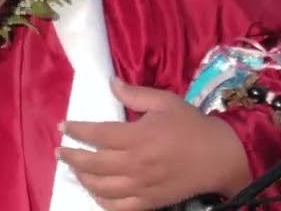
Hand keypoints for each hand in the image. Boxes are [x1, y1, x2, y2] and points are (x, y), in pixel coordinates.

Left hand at [57, 78, 250, 209]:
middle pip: (92, 164)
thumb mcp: (165, 101)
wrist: (220, 158)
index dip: (76, 130)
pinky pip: (118, 207)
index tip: (63, 126)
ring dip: (82, 178)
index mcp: (137, 137)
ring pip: (100, 188)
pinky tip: (95, 191)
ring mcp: (140, 186)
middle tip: (60, 150)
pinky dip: (101, 201)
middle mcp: (134, 164)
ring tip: (74, 169)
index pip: (96, 135)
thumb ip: (135, 93)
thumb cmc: (192, 126)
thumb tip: (110, 82)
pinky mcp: (149, 202)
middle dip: (71, 156)